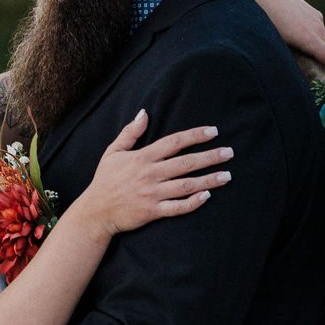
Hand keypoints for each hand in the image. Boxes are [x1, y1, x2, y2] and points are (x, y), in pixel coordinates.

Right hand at [81, 110, 231, 235]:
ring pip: (186, 185)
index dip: (194, 136)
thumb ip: (130, 133)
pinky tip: (207, 196)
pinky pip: (177, 207)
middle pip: (185, 163)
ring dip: (209, 180)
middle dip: (210, 157)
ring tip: (227, 175)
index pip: (173, 142)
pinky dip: (193, 202)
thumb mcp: (112, 152)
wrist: (95, 211)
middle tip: (229, 152)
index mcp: (142, 158)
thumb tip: (144, 113)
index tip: (213, 131)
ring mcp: (152, 194)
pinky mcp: (152, 211)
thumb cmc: (104, 180)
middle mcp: (149, 174)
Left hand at [247, 0, 324, 76]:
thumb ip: (291, 59)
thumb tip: (298, 72)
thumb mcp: (275, 45)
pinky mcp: (312, 11)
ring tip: (315, 62)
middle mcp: (316, 28)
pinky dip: (317, 38)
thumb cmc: (261, 22)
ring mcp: (315, 18)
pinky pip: (319, 29)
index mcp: (307, 38)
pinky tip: (303, 42)